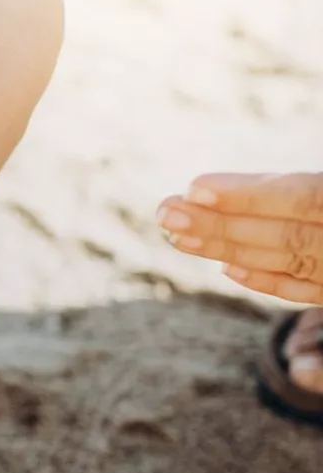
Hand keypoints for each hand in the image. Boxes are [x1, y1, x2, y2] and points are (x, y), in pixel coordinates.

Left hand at [159, 172, 322, 303]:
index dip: (248, 196)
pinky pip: (306, 290)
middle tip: (165, 212)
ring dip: (228, 249)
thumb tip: (228, 181)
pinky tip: (226, 269)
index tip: (194, 189)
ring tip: (177, 236)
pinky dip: (266, 279)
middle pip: (284, 234)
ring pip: (288, 261)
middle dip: (220, 224)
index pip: (304, 198)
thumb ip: (306, 185)